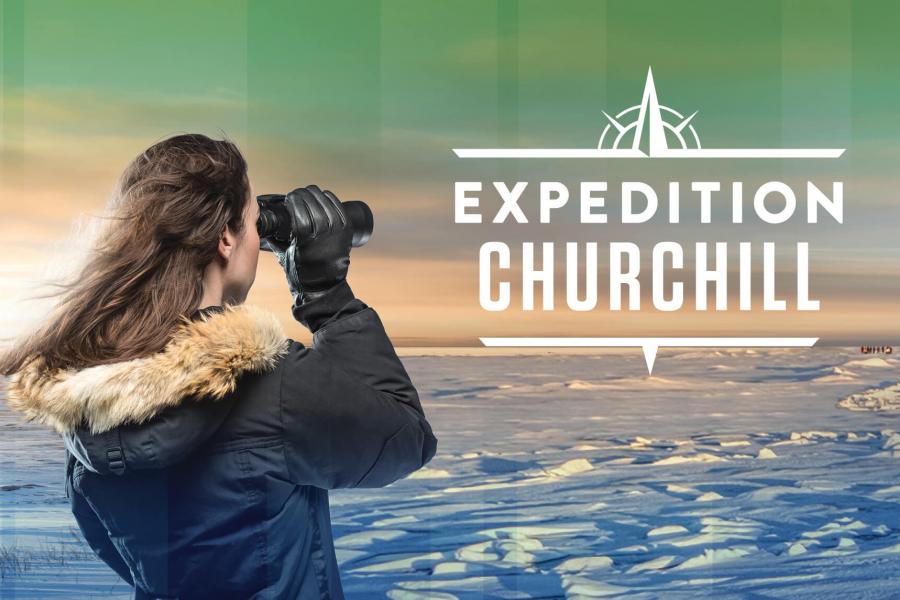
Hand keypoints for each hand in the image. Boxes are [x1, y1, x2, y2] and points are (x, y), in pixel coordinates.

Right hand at [272, 185, 352, 304]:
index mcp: (305, 237)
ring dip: (315, 194)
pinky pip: (338, 206)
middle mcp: (322, 232)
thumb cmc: (300, 272)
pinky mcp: (346, 229)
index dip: (292, 199)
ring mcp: (336, 230)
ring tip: (308, 194)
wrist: (323, 286)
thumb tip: (264, 221)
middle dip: (302, 194)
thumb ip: (274, 237)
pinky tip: (323, 195)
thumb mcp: (283, 253)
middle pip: (311, 201)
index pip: (298, 207)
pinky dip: (330, 198)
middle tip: (297, 195)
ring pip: (325, 200)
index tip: (288, 198)